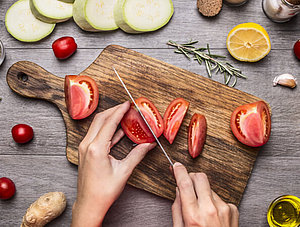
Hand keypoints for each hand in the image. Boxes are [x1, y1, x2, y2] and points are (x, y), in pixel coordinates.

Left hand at [71, 101, 155, 226]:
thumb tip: (148, 145)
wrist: (89, 204)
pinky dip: (106, 129)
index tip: (127, 104)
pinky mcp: (85, 152)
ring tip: (123, 115)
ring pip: (96, 125)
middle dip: (114, 110)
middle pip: (100, 119)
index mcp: (96, 149)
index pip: (109, 122)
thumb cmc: (103, 192)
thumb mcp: (124, 172)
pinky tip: (118, 130)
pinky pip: (96, 134)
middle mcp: (87, 145)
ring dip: (109, 118)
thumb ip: (137, 155)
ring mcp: (84, 148)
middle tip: (126, 107)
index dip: (120, 111)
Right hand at [172, 162, 238, 226]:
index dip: (179, 171)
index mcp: (193, 216)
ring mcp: (224, 208)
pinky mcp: (232, 209)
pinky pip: (219, 197)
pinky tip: (213, 214)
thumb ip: (177, 209)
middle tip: (187, 182)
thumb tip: (178, 190)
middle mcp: (210, 210)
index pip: (185, 184)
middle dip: (191, 176)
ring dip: (203, 192)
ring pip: (209, 187)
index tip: (176, 166)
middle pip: (200, 177)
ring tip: (201, 208)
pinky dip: (214, 202)